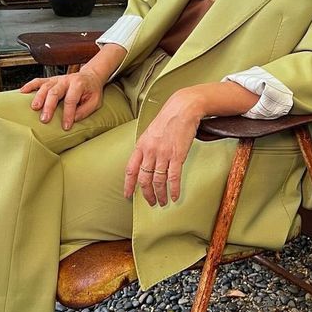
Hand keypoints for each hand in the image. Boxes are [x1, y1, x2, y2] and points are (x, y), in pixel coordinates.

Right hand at [20, 70, 104, 128]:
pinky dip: (30, 85)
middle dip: (49, 106)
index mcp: (78, 84)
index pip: (71, 100)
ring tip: (34, 108)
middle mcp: (66, 80)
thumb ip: (85, 110)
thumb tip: (73, 119)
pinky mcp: (51, 80)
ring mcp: (57, 79)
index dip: (68, 114)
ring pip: (45, 87)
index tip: (66, 127)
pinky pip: (38, 81)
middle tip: (44, 119)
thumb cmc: (92, 91)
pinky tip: (22, 92)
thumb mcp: (96, 102)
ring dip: (38, 97)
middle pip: (55, 92)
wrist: (91, 76)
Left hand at [124, 89, 203, 205]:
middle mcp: (150, 151)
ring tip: (163, 202)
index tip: (128, 195)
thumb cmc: (168, 118)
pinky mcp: (177, 156)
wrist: (183, 108)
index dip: (128, 184)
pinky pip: (174, 177)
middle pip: (144, 179)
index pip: (131, 169)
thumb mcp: (150, 132)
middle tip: (151, 202)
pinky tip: (175, 196)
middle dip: (147, 194)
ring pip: (158, 181)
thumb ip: (146, 147)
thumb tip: (145, 161)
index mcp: (141, 145)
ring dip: (160, 194)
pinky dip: (174, 189)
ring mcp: (163, 154)